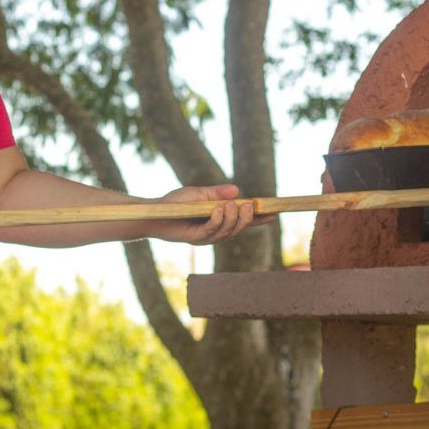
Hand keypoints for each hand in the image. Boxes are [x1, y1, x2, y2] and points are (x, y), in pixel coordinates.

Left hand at [150, 184, 270, 245]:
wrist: (154, 213)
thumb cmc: (176, 203)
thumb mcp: (199, 194)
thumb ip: (217, 193)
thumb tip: (238, 190)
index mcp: (219, 221)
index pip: (242, 221)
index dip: (258, 219)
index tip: (274, 213)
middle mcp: (215, 231)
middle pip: (238, 229)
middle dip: (247, 218)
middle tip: (250, 205)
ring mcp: (206, 237)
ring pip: (227, 231)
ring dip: (233, 218)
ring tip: (236, 204)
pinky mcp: (195, 238)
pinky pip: (210, 230)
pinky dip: (217, 220)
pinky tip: (219, 210)